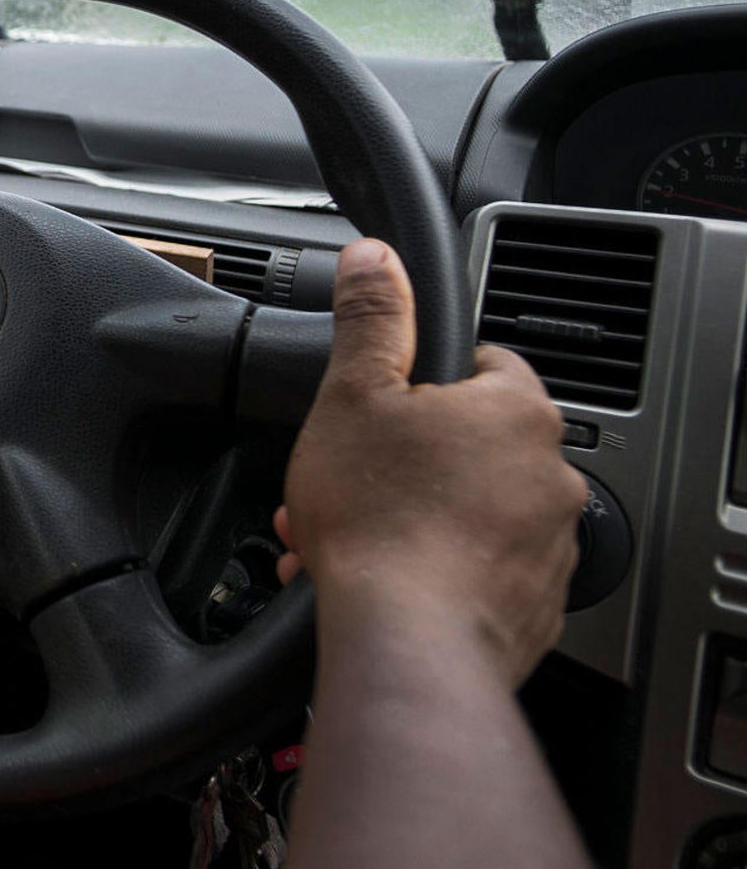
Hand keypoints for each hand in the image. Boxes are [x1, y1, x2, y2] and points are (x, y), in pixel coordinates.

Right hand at [273, 238, 586, 688]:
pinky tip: (379, 577)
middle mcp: (552, 476)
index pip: (484, 362)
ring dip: (411, 514)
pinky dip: (434, 568)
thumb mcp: (354, 393)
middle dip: (403, 457)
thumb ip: (372, 318)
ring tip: (347, 535)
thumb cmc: (381, 519)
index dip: (421, 378)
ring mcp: (549, 545)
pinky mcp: (534, 605)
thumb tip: (377, 258)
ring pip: (468, 509)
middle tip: (349, 475)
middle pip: (469, 442)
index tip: (384, 403)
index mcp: (517, 411)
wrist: (407, 641)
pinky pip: (477, 569)